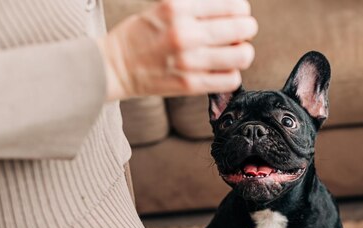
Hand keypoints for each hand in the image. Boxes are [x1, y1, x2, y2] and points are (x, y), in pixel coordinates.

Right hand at [98, 0, 257, 100]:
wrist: (115, 66)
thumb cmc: (142, 34)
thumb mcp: (165, 7)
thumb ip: (197, 7)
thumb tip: (232, 11)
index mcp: (178, 7)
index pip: (233, 5)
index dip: (242, 11)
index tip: (238, 15)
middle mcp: (186, 33)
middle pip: (243, 29)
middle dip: (247, 30)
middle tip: (241, 33)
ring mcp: (189, 61)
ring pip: (242, 56)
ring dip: (243, 53)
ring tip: (234, 52)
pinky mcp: (190, 85)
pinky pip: (231, 80)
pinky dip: (232, 74)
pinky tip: (222, 70)